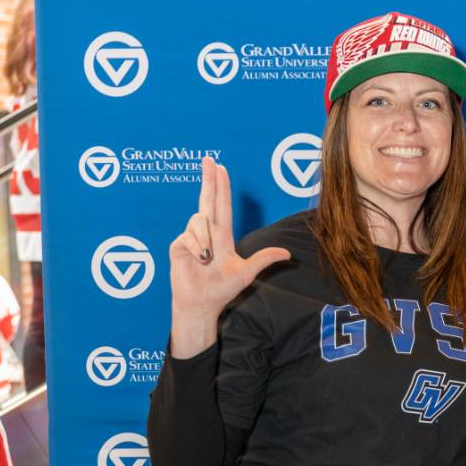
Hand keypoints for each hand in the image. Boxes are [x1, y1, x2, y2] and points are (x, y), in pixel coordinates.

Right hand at [169, 157, 289, 341]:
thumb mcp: (246, 273)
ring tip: (208, 258)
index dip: (221, 186)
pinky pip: (188, 235)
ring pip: (199, 219)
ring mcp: (191, 238)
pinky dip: (197, 246)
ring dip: (206, 238)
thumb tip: (287, 253)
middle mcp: (207, 232)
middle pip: (207, 199)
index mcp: (223, 236)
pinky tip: (200, 259)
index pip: (222, 205)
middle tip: (208, 160)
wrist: (203, 305)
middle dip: (208, 179)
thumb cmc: (222, 290)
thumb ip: (264, 260)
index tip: (220, 167)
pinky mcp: (179, 245)